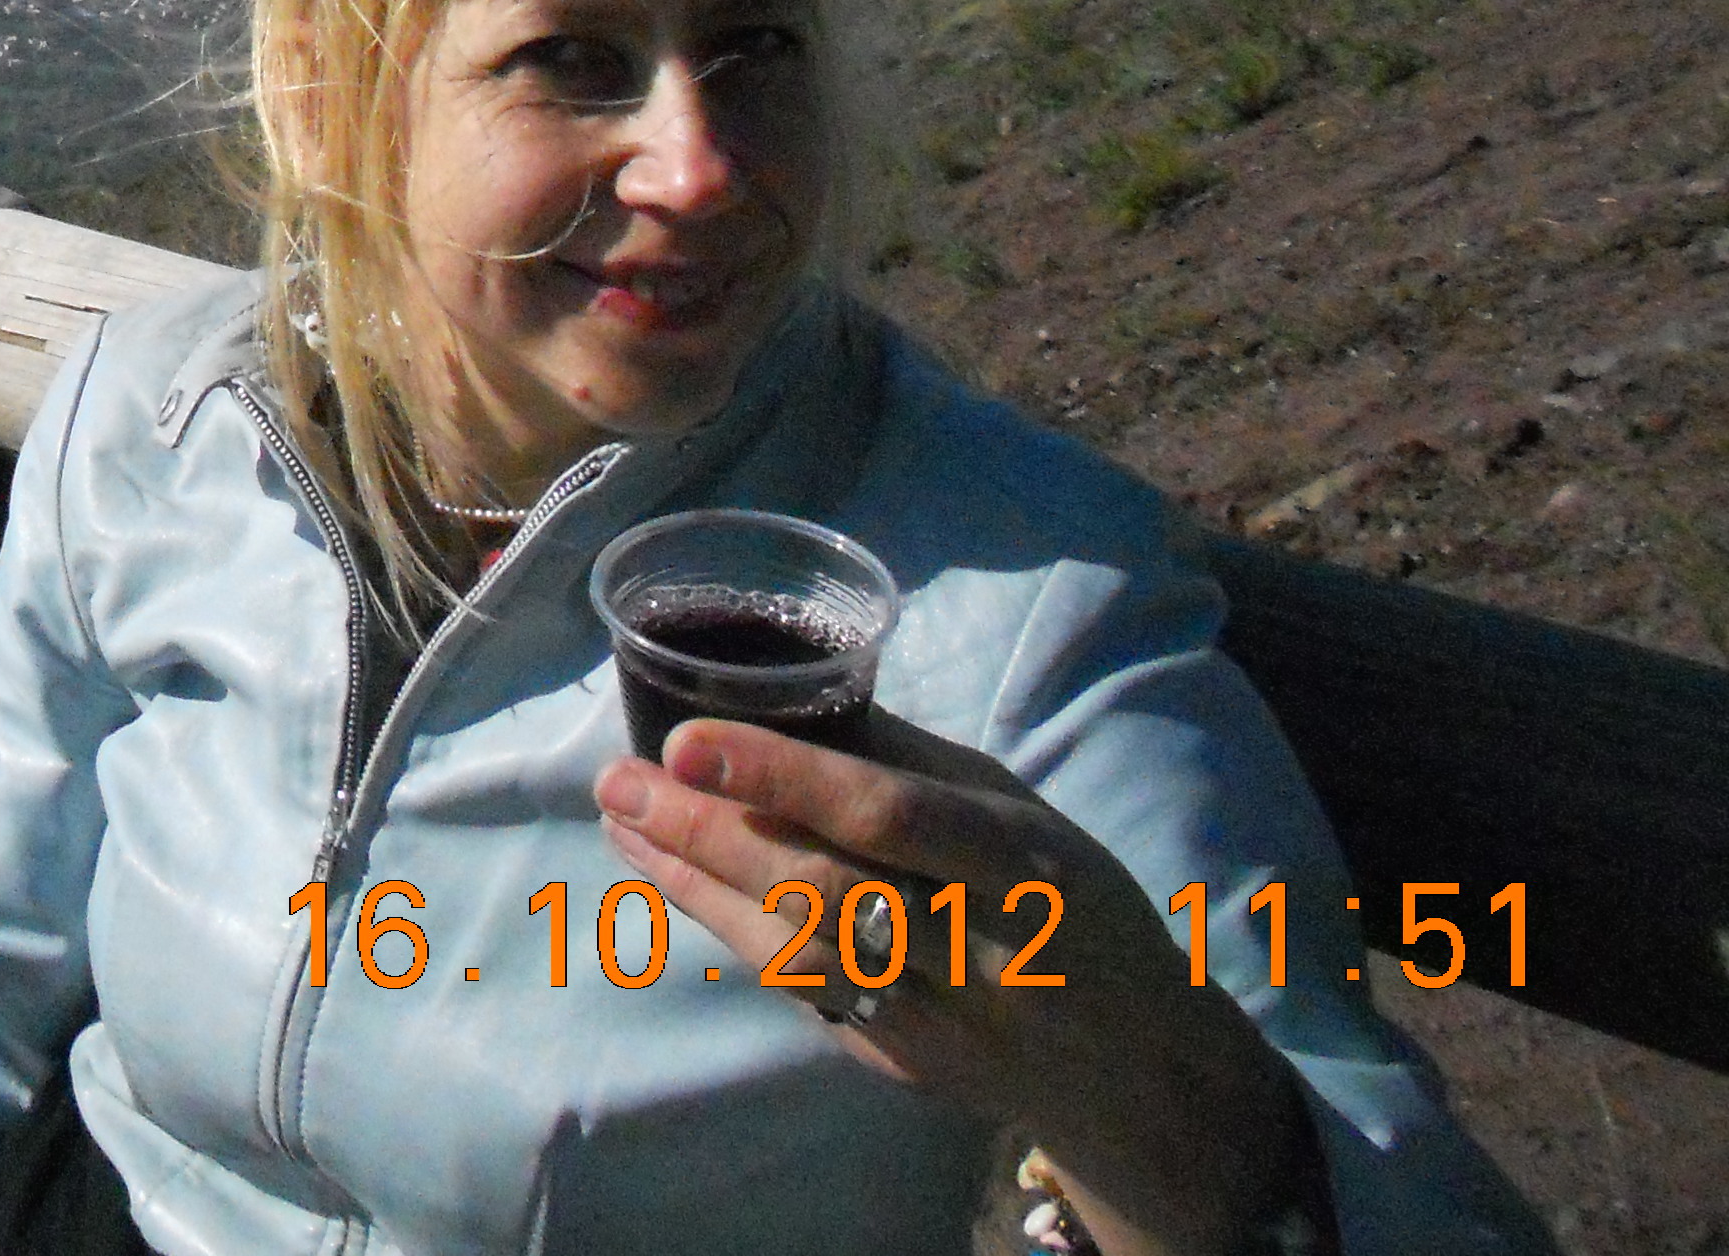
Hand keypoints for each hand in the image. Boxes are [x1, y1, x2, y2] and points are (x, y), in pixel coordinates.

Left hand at [593, 714, 1329, 1255]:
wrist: (1139, 1066)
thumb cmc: (1074, 901)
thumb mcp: (1022, 812)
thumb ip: (915, 763)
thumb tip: (790, 690)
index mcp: (1023, 863)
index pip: (890, 817)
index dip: (783, 778)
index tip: (685, 741)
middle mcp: (982, 949)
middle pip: (825, 893)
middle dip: (707, 834)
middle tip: (618, 780)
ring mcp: (941, 1021)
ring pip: (799, 953)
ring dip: (695, 882)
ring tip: (623, 821)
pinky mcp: (902, 1062)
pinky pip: (802, 991)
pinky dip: (729, 929)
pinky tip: (673, 877)